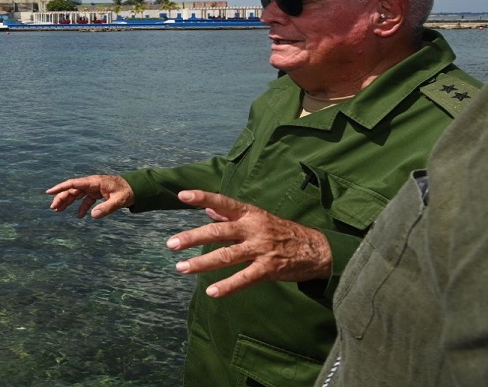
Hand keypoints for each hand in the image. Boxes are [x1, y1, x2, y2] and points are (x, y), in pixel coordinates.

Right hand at [46, 175, 133, 218]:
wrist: (136, 188)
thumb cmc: (128, 192)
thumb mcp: (119, 201)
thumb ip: (106, 208)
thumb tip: (92, 216)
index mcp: (94, 182)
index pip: (74, 183)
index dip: (61, 187)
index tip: (49, 192)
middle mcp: (92, 183)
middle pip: (72, 190)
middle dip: (62, 198)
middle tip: (53, 208)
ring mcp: (94, 188)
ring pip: (77, 194)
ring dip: (68, 202)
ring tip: (58, 210)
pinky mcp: (98, 193)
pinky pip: (86, 200)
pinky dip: (81, 207)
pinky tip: (80, 216)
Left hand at [167, 190, 331, 297]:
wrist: (317, 249)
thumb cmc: (283, 231)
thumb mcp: (259, 217)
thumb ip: (232, 214)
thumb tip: (208, 209)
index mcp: (251, 213)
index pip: (224, 202)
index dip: (203, 197)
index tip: (182, 195)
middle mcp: (254, 228)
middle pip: (218, 231)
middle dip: (193, 237)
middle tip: (171, 244)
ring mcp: (261, 249)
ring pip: (226, 256)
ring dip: (202, 263)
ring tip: (181, 267)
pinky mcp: (269, 268)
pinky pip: (244, 278)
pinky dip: (228, 286)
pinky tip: (212, 291)